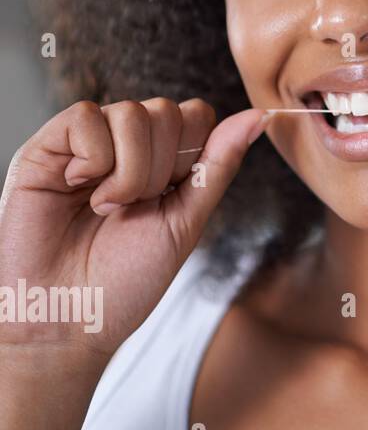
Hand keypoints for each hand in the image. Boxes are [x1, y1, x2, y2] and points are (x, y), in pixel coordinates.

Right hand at [0, 99, 264, 359]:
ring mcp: (85, 143)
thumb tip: (260, 115)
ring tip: (107, 207)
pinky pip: (85, 116)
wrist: (69, 318)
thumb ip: (220, 164)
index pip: (196, 114)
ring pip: (131, 112)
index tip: (170, 197)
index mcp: (162, 160)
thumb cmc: (127, 278)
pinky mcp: (45, 148)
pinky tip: (78, 189)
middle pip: (167, 111)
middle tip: (133, 208)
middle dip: (162, 169)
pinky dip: (93, 158)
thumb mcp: (187, 220)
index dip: (193, 153)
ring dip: (130, 170)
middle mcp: (124, 145)